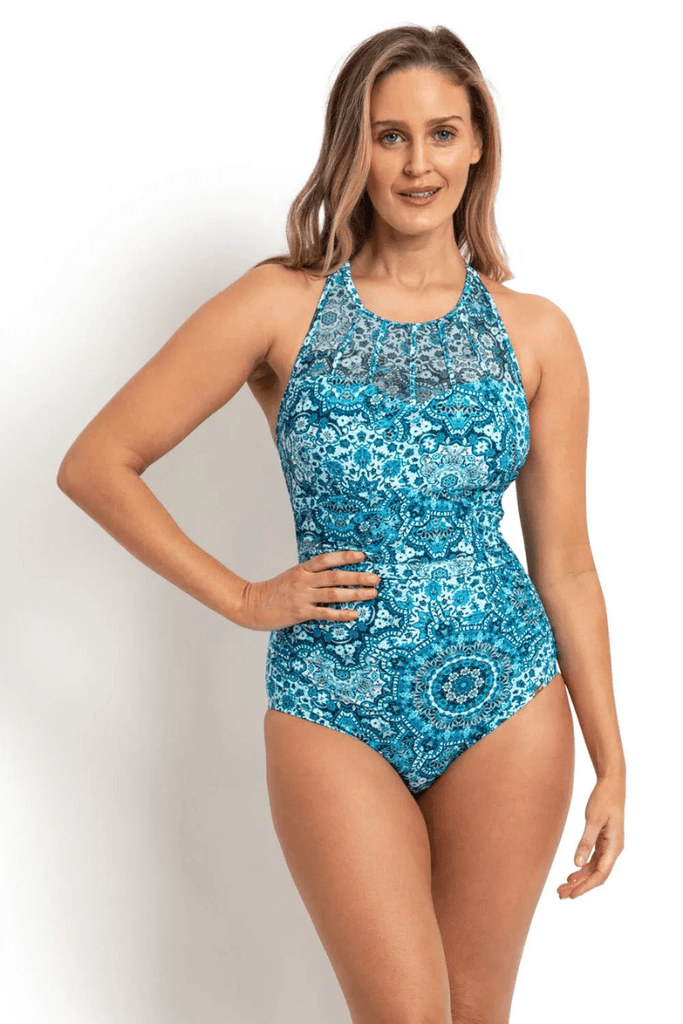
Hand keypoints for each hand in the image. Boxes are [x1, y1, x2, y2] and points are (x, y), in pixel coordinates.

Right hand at [238, 550, 380, 630]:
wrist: (251, 604)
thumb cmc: (273, 591)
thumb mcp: (291, 577)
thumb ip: (310, 575)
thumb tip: (332, 575)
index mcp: (301, 569)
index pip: (326, 559)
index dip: (345, 557)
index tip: (363, 556)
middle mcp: (303, 580)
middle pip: (335, 576)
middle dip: (358, 577)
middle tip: (376, 578)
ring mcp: (302, 596)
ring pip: (333, 594)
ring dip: (355, 593)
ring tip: (372, 593)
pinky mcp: (300, 612)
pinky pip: (324, 613)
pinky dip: (341, 613)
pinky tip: (354, 613)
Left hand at [558, 773, 624, 898]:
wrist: (612, 785)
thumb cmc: (604, 799)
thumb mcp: (593, 819)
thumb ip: (586, 842)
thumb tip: (577, 864)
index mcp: (614, 847)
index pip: (601, 874)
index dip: (586, 886)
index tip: (573, 894)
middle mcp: (613, 849)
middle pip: (597, 875)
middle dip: (580, 886)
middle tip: (561, 894)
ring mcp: (609, 846)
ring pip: (594, 869)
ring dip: (580, 879)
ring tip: (563, 887)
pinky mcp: (603, 841)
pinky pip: (593, 860)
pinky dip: (582, 868)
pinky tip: (571, 874)